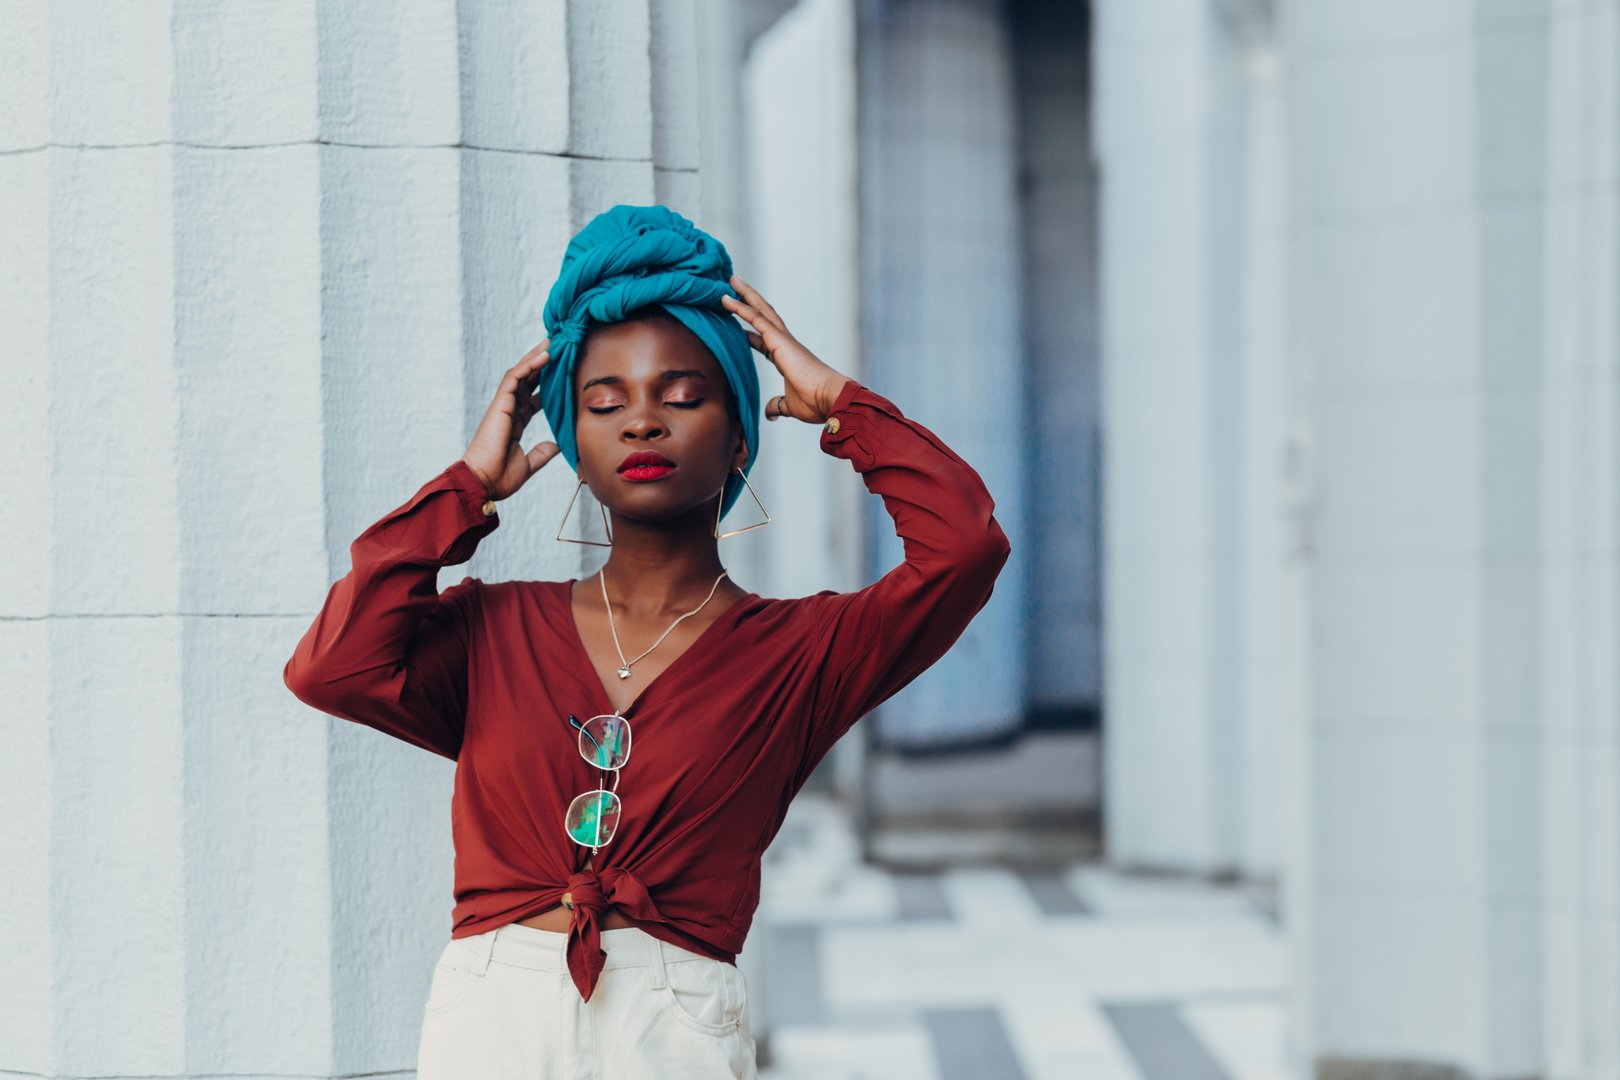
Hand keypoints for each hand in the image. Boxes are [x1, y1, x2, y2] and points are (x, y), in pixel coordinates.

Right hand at [460, 338, 561, 499]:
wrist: (483, 482)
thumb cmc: (499, 477)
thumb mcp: (528, 464)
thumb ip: (541, 453)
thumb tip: (556, 445)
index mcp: (514, 424)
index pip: (531, 399)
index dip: (545, 387)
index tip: (561, 376)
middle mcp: (508, 412)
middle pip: (526, 381)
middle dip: (541, 364)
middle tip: (558, 348)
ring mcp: (503, 406)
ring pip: (520, 374)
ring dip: (535, 357)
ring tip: (552, 342)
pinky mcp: (500, 405)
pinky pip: (514, 378)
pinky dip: (529, 365)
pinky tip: (544, 355)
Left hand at [721, 274, 850, 422]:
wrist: (830, 398)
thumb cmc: (816, 403)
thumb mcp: (790, 406)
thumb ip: (778, 405)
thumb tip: (770, 412)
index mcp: (787, 358)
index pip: (764, 342)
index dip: (750, 335)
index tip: (738, 330)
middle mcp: (786, 344)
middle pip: (764, 316)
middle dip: (749, 302)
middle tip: (733, 288)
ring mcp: (783, 340)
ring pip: (760, 310)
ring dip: (744, 295)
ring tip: (730, 281)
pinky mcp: (780, 340)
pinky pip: (756, 319)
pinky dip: (741, 307)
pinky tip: (727, 299)